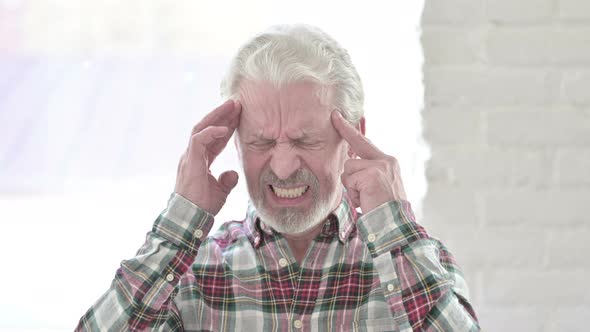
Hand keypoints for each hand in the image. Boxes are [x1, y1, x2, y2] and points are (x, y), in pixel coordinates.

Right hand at [175, 100, 241, 214]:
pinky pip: (198, 140)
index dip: (226, 127)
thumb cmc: (202, 207)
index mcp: (199, 161)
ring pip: (201, 129)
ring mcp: (189, 156)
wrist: (191, 218)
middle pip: (207, 128)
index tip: (239, 117)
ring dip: (217, 117)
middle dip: (222, 115)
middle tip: (236, 104)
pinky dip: (211, 132)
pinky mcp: (190, 161)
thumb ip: (226, 181)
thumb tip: (233, 173)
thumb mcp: (220, 192)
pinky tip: (224, 128)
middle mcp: (192, 155)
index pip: (213, 138)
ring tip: (231, 106)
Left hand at [331, 111, 406, 213]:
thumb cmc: (384, 209)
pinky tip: (365, 201)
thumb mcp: (378, 186)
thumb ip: (366, 172)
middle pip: (352, 155)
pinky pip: (349, 180)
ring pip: (348, 170)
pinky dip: (353, 194)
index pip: (365, 143)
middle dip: (344, 132)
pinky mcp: (371, 174)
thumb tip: (348, 164)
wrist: (396, 223)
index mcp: (388, 162)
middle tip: (334, 115)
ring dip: (352, 188)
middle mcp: (385, 160)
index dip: (350, 130)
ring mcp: (379, 166)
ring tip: (365, 198)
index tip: (337, 117)